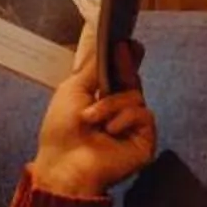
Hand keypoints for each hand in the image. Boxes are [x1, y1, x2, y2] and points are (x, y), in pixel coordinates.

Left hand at [26, 32, 155, 199]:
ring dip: (111, 104)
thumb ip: (93, 68)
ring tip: (91, 119)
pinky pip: (144, 115)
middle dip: (125, 67)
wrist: (64, 165)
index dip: (124, 59)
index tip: (125, 42)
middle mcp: (119, 112)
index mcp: (101, 100)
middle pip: (133, 82)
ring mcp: (132, 127)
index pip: (120, 76)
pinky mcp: (144, 141)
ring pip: (136, 97)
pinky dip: (125, 118)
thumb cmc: (61, 130)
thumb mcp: (73, 90)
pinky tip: (110, 130)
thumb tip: (108, 44)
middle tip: (123, 49)